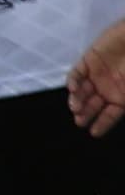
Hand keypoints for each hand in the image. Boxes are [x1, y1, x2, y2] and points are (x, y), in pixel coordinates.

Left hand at [73, 19, 124, 136]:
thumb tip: (120, 108)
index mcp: (122, 96)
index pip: (111, 114)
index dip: (103, 123)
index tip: (94, 132)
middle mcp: (108, 87)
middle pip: (93, 104)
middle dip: (86, 113)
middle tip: (79, 121)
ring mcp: (97, 74)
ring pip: (82, 91)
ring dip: (77, 100)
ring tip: (76, 108)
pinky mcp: (88, 61)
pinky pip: (77, 73)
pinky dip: (73, 81)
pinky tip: (74, 89)